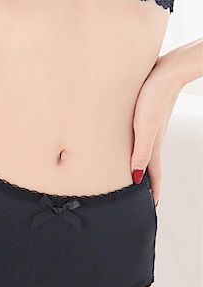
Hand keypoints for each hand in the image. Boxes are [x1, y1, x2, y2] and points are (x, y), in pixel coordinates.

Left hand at [131, 54, 182, 206]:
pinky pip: (140, 139)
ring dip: (142, 166)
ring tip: (135, 175)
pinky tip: (131, 145)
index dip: (153, 191)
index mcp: (152, 145)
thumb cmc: (154, 95)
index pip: (153, 175)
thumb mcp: (144, 127)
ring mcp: (149, 128)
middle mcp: (151, 139)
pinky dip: (138, 149)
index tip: (152, 206)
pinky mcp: (145, 116)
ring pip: (144, 153)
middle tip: (142, 195)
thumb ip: (141, 151)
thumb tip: (135, 177)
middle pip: (149, 166)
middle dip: (148, 182)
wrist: (167, 68)